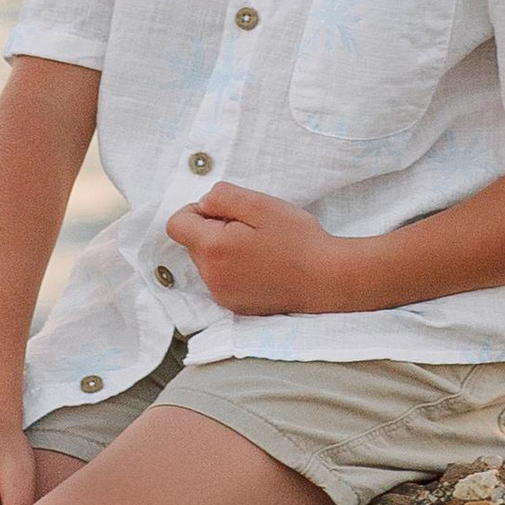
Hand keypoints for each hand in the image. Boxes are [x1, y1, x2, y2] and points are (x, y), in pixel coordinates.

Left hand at [165, 181, 346, 314]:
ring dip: (224, 249)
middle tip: (251, 228)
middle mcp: (211, 278)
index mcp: (213, 250)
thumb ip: (221, 197)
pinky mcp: (236, 307)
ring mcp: (223, 296)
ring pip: (207, 261)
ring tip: (260, 247)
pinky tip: (262, 265)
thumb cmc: (296, 239)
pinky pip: (221, 279)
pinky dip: (234, 268)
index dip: (197, 210)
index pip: (176, 224)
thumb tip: (203, 205)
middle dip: (213, 229)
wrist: (327, 279)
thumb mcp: (259, 204)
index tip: (226, 211)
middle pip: (193, 243)